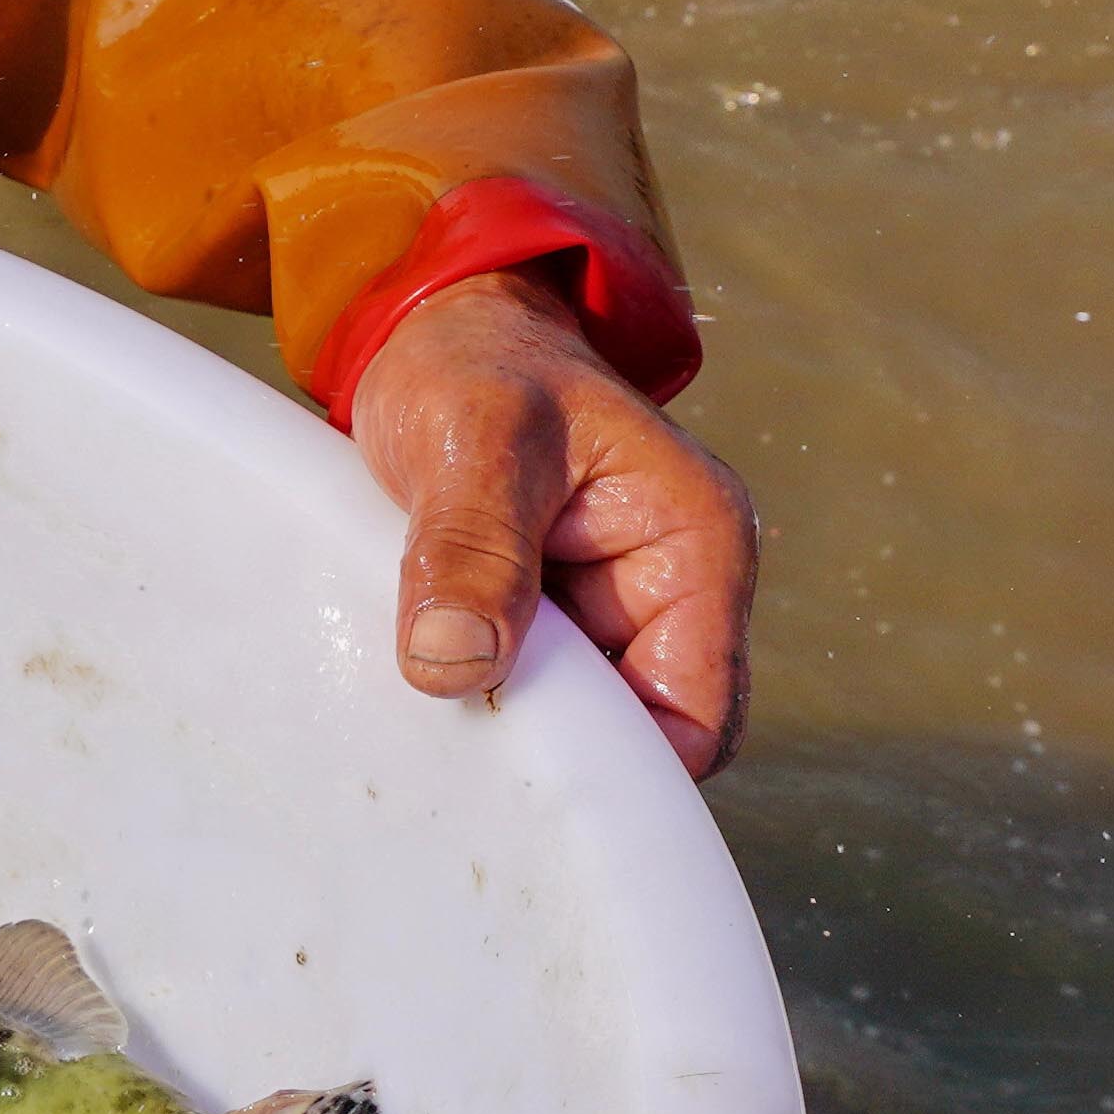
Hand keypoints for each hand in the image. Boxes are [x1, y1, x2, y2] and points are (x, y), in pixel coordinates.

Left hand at [347, 268, 754, 775]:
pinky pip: (521, 689)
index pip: (698, 716)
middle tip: (450, 768)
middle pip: (635, 734)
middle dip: (554, 753)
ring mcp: (602, 609)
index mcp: (695, 545)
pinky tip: (416, 695)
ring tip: (423, 729)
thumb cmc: (476, 362)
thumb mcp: (478, 437)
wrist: (431, 328)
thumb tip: (458, 668)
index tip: (523, 784)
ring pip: (571, 719)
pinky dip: (474, 696)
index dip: (626, 769)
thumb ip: (473, 547)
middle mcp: (666, 588)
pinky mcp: (541, 618)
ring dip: (503, 724)